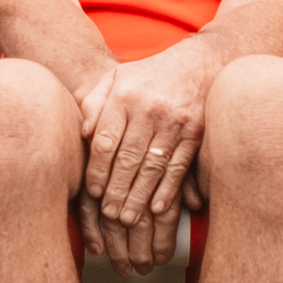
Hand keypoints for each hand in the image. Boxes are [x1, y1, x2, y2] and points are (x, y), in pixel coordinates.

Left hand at [76, 46, 210, 260]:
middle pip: (128, 158)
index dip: (98, 170)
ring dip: (140, 196)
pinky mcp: (196, 133)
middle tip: (108, 215)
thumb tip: (84, 134)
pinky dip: (168, 190)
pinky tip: (157, 208)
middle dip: (117, 190)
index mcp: (124, 96)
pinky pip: (179, 166)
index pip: (106, 141)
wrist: (199, 63)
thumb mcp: (116, 78)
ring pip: (153, 166)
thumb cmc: (148, 76)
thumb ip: (95, 103)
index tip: (92, 193)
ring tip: (128, 219)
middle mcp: (149, 109)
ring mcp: (175, 121)